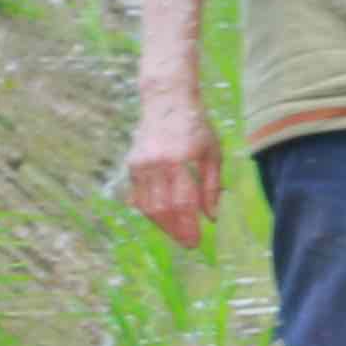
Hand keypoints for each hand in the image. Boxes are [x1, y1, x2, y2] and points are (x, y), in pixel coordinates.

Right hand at [123, 96, 222, 250]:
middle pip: (163, 209)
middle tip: (188, 244)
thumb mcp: (213, 153)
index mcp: (179, 161)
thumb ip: (211, 185)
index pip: (183, 203)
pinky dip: (149, 211)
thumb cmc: (196, 127)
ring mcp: (140, 165)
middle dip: (175, 231)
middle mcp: (156, 165)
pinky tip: (162, 219)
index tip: (196, 242)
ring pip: (148, 206)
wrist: (167, 101)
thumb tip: (212, 217)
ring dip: (162, 224)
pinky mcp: (132, 165)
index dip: (189, 226)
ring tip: (177, 233)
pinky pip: (138, 196)